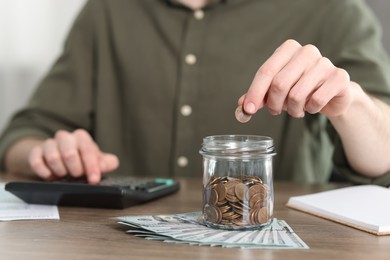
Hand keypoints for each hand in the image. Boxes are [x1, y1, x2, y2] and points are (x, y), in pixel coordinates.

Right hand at [28, 129, 118, 183]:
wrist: (60, 157)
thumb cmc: (81, 159)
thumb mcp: (97, 160)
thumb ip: (107, 162)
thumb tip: (107, 165)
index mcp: (82, 137)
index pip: (88, 150)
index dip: (92, 167)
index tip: (94, 180)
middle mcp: (65, 137)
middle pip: (69, 154)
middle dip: (75, 170)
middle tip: (77, 175)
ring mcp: (49, 143)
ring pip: (53, 158)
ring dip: (61, 172)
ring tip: (64, 174)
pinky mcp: (36, 152)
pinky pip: (36, 162)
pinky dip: (45, 173)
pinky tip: (51, 176)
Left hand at [238, 39, 352, 118]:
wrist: (332, 94)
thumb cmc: (300, 89)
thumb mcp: (275, 91)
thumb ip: (258, 96)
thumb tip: (241, 107)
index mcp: (288, 49)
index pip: (266, 71)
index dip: (255, 93)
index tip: (248, 110)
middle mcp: (306, 51)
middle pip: (279, 84)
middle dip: (274, 104)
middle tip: (275, 111)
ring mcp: (324, 63)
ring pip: (296, 95)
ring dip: (292, 110)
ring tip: (296, 109)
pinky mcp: (339, 77)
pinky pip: (316, 101)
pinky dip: (310, 110)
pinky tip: (312, 106)